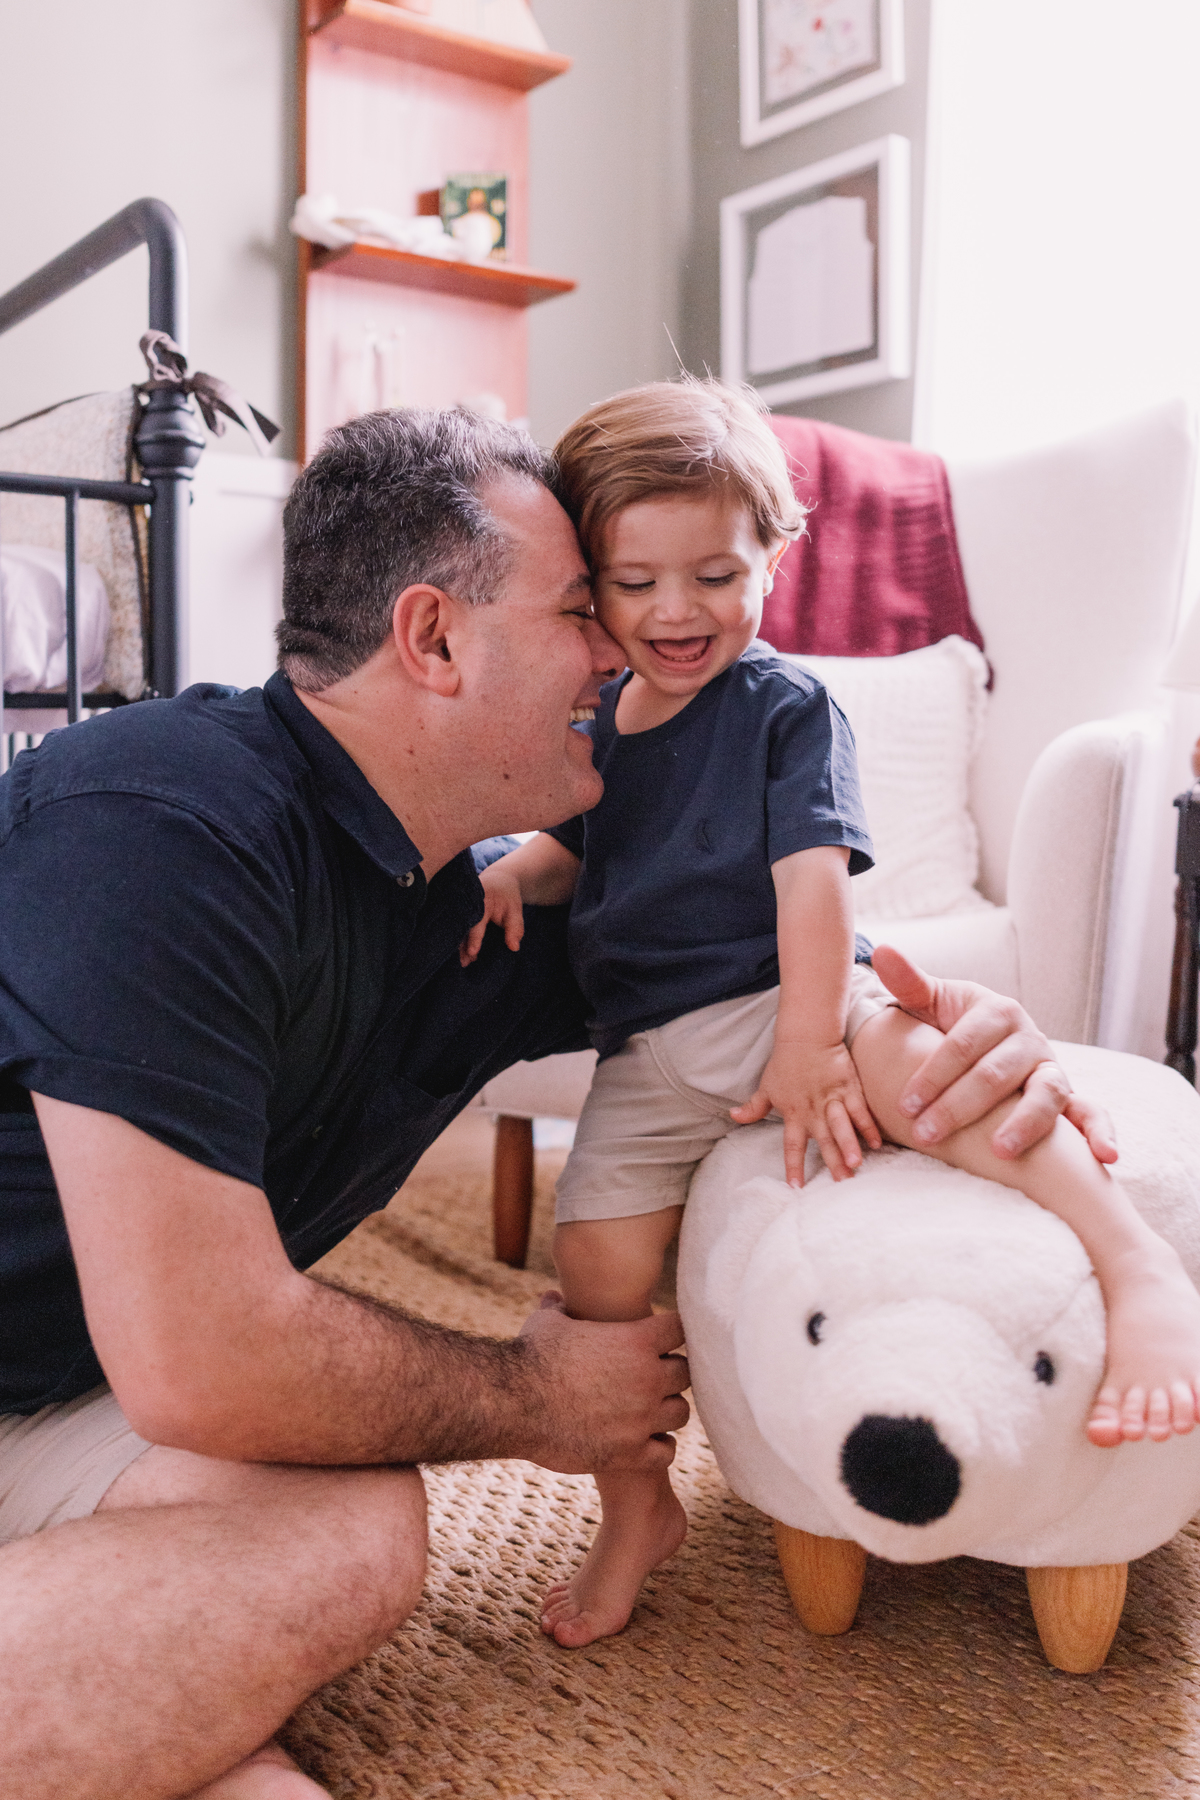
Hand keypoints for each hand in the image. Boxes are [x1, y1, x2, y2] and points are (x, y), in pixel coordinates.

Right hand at [460, 863, 524, 966]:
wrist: (497, 879)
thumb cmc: (507, 896)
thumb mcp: (515, 909)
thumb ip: (515, 927)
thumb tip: (514, 948)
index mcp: (482, 900)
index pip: (477, 922)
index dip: (475, 938)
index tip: (473, 952)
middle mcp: (467, 903)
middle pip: (462, 927)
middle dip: (462, 946)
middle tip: (464, 963)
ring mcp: (461, 907)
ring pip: (457, 928)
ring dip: (459, 945)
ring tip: (463, 962)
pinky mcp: (459, 912)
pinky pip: (457, 927)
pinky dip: (459, 940)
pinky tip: (462, 954)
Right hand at [517, 1293, 689, 1474]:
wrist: (512, 1406)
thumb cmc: (529, 1357)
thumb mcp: (547, 1322)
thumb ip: (560, 1308)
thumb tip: (554, 1296)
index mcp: (636, 1340)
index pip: (680, 1330)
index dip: (668, 1334)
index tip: (656, 1339)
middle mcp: (647, 1378)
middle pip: (686, 1373)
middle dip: (669, 1373)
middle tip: (649, 1377)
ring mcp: (642, 1418)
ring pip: (681, 1412)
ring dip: (665, 1410)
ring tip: (647, 1409)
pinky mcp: (631, 1454)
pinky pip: (666, 1451)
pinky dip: (657, 1446)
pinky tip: (641, 1440)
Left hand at [729, 1038, 881, 1186]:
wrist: (806, 1036)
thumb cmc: (784, 1062)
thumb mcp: (766, 1086)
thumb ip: (753, 1107)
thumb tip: (733, 1116)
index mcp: (793, 1113)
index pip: (792, 1145)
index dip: (793, 1165)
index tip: (796, 1187)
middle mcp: (813, 1110)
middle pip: (823, 1140)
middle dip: (832, 1162)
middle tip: (841, 1183)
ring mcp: (833, 1099)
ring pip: (842, 1126)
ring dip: (849, 1145)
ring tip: (856, 1164)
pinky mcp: (849, 1087)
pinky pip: (860, 1110)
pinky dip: (868, 1126)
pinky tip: (876, 1144)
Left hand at [871, 944, 1117, 1162]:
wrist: (985, 1040)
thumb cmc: (952, 1025)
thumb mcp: (931, 1003)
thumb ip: (909, 983)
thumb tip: (881, 950)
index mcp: (997, 1011)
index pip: (963, 1044)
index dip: (934, 1074)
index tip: (906, 1104)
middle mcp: (1030, 1038)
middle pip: (996, 1074)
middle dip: (959, 1107)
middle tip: (927, 1134)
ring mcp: (1052, 1068)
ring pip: (1045, 1093)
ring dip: (1025, 1123)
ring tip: (1000, 1151)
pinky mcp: (1069, 1096)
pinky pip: (1091, 1112)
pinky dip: (1101, 1131)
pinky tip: (1104, 1156)